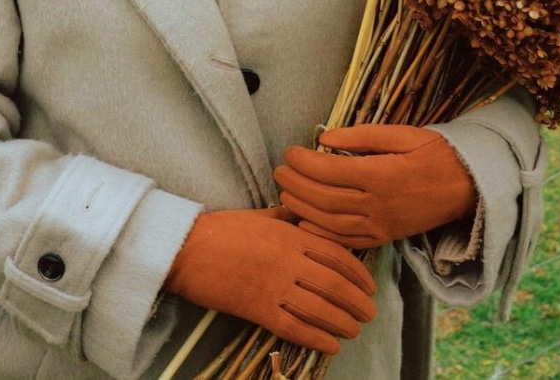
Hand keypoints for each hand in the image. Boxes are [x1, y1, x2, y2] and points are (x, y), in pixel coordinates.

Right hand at [163, 206, 375, 355]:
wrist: (189, 249)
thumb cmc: (225, 228)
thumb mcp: (262, 214)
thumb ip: (290, 217)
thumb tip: (310, 216)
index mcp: (291, 234)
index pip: (336, 254)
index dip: (358, 273)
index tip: (370, 285)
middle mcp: (289, 260)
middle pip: (334, 284)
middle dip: (358, 301)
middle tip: (370, 313)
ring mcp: (275, 286)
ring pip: (320, 308)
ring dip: (344, 322)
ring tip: (356, 330)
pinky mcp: (259, 310)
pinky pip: (295, 327)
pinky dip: (317, 338)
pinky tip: (332, 345)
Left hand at [274, 124, 476, 249]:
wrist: (468, 186)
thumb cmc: (434, 152)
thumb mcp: (400, 134)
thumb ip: (360, 137)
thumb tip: (323, 138)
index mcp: (381, 175)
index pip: (329, 171)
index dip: (304, 162)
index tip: (289, 151)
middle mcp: (378, 205)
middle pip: (325, 199)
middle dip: (297, 184)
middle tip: (279, 170)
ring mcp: (381, 225)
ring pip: (331, 223)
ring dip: (303, 208)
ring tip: (285, 192)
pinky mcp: (385, 237)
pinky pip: (348, 241)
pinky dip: (323, 235)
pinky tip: (306, 224)